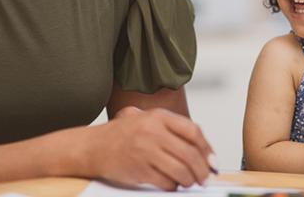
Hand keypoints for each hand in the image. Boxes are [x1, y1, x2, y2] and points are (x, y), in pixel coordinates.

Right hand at [90, 106, 214, 189]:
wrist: (91, 147)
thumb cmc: (119, 135)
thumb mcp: (143, 117)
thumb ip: (169, 126)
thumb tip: (201, 146)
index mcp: (158, 117)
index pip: (193, 131)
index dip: (207, 148)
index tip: (212, 160)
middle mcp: (153, 131)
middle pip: (190, 154)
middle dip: (202, 170)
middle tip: (205, 178)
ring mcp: (145, 151)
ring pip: (181, 170)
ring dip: (189, 180)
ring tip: (189, 182)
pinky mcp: (139, 169)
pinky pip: (166, 182)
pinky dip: (173, 186)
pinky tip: (172, 184)